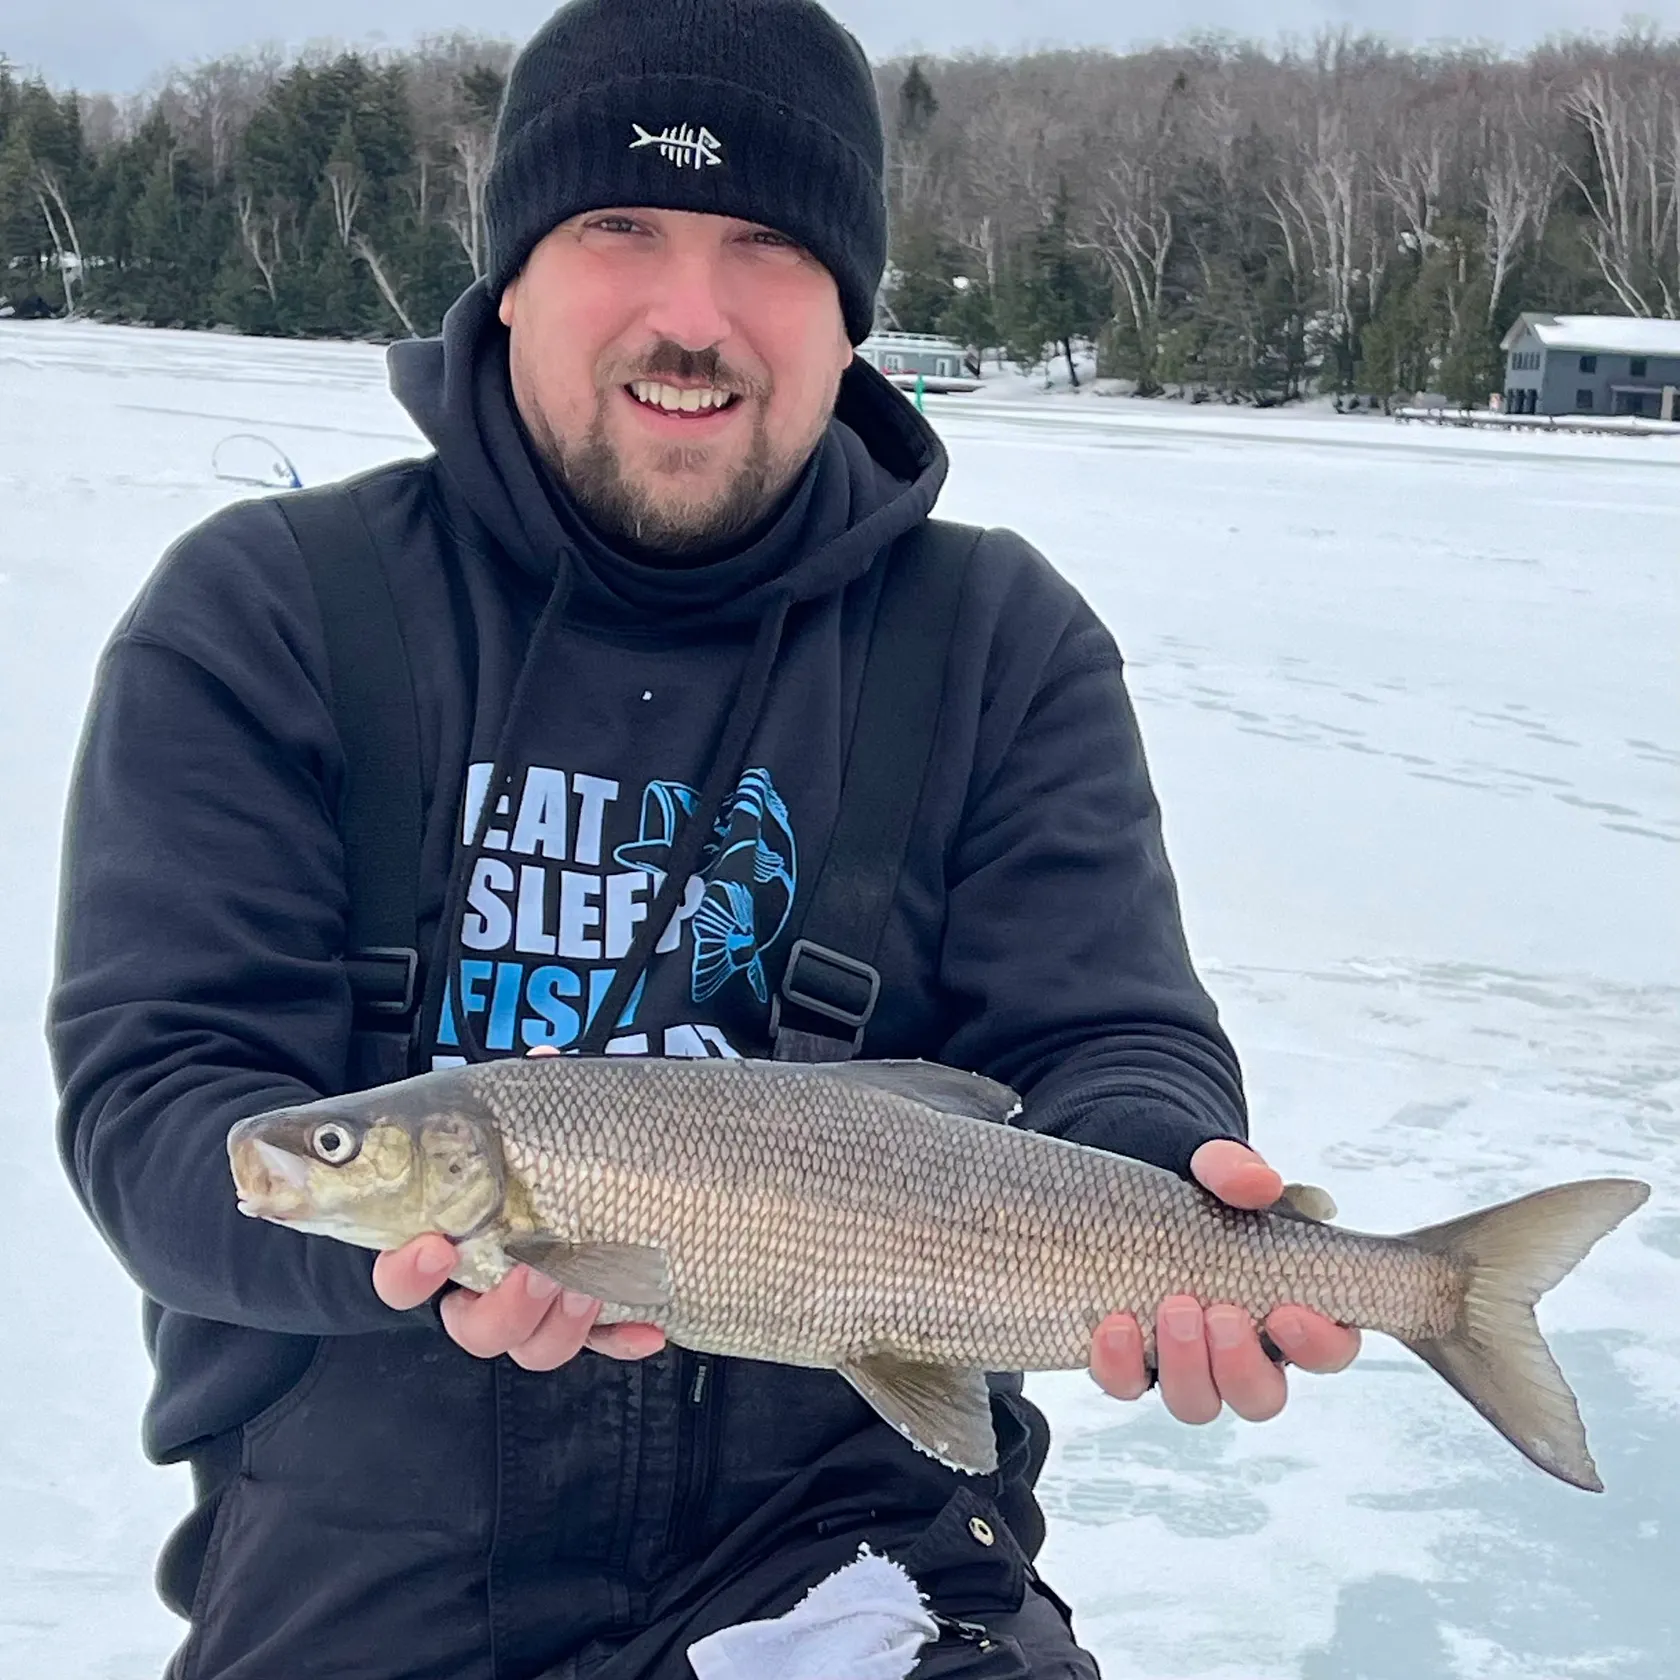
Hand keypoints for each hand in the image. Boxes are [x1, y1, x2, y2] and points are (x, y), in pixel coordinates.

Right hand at [371, 1046, 664, 1369]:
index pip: (401, 1276)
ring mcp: (541, 1308)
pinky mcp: (592, 1320)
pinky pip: (603, 1345)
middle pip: (473, 1329)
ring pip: (533, 1347)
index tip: (434, 1244)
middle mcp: (490, 1284)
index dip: (407, 1272)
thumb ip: (528, 1093)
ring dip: (559, 1325)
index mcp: (454, 1238)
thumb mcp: (529, 1114)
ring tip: (586, 1284)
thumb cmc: (546, 1142)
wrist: (616, 1163)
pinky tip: (649, 1328)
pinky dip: (624, 1338)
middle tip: (533, 1271)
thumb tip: (543, 1060)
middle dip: (503, 1307)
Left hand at [1089, 1138, 1360, 1423]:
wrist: (1120, 1162)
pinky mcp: (1130, 1356)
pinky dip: (1120, 1365)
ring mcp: (1183, 1356)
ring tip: (1169, 1309)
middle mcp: (1239, 1343)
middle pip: (1261, 1396)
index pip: (1327, 1347)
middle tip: (1221, 1313)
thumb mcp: (1206, 1157)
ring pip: (1199, 1402)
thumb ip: (1233, 1166)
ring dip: (1187, 1368)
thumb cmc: (1182, 1175)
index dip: (1318, 1343)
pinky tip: (1113, 1326)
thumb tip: (1259, 1183)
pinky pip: (1127, 1384)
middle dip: (1242, 1365)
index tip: (1288, 1311)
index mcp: (1283, 1300)